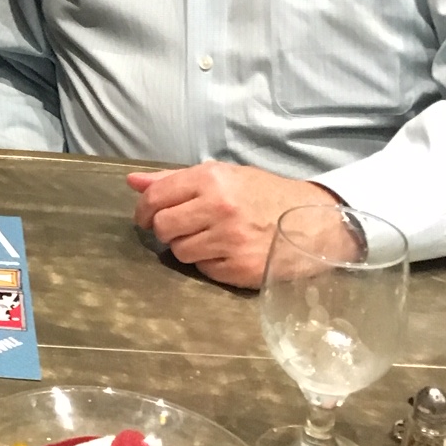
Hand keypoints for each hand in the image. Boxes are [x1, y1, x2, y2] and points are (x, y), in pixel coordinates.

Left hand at [127, 161, 341, 288]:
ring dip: (187, 246)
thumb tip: (132, 183)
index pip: (156, 197)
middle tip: (180, 228)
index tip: (146, 217)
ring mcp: (230, 241)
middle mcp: (219, 209)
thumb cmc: (263, 194)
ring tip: (209, 238)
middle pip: (164, 227)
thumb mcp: (222, 176)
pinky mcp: (240, 269)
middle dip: (165, 230)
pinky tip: (226, 251)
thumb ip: (174, 180)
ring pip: (180, 251)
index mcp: (211, 180)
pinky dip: (208, 262)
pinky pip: (203, 269)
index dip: (144, 210)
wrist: (312, 221)